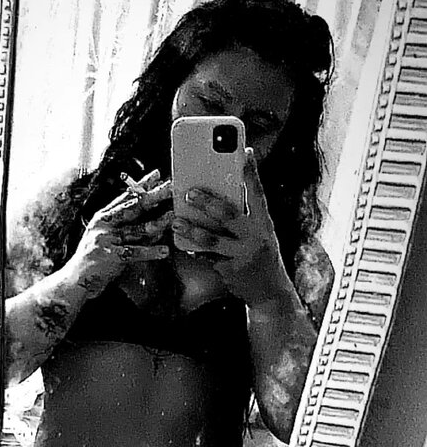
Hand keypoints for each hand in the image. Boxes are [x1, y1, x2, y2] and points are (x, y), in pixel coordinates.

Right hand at [66, 169, 172, 297]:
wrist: (75, 280)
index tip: (158, 175)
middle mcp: (104, 224)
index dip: (142, 185)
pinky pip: (135, 252)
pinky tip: (165, 250)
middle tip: (172, 187)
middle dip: (154, 195)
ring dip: (157, 223)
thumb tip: (155, 220)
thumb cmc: (95, 259)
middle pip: (133, 206)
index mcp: (103, 217)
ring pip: (137, 229)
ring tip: (173, 218)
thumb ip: (126, 227)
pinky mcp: (109, 256)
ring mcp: (106, 239)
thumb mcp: (107, 236)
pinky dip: (151, 251)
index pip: (126, 197)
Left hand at [172, 149, 288, 305]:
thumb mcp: (262, 234)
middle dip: (207, 202)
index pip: (258, 194)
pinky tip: (183, 244)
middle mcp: (256, 237)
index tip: (245, 152)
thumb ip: (246, 216)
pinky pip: (207, 257)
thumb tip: (222, 192)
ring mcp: (243, 255)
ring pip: (213, 239)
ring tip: (176, 222)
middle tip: (188, 192)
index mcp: (264, 223)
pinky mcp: (230, 270)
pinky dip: (194, 250)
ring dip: (192, 229)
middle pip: (229, 214)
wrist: (271, 294)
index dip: (252, 173)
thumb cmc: (262, 256)